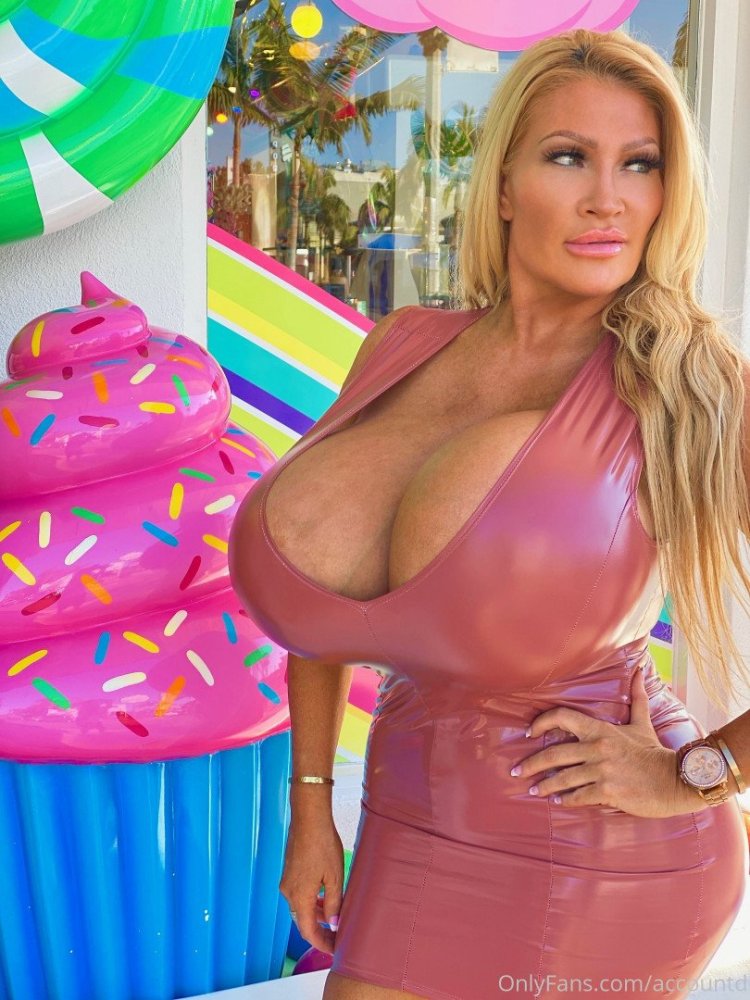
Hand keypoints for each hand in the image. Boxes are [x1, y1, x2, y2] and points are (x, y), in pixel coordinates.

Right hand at [279, 814, 343, 954]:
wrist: (308, 818)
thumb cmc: (323, 844)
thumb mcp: (334, 877)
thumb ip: (334, 903)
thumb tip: (334, 924)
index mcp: (300, 897)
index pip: (308, 931)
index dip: (321, 943)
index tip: (334, 949)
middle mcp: (289, 892)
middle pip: (303, 921)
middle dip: (319, 931)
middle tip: (337, 936)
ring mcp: (287, 882)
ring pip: (301, 907)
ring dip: (316, 915)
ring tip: (335, 916)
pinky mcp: (289, 872)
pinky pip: (299, 895)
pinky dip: (312, 901)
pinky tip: (325, 897)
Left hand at [511, 666, 709, 818]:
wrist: (676, 780)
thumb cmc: (654, 752)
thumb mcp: (642, 723)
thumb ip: (637, 697)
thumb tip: (640, 670)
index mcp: (601, 729)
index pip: (563, 717)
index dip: (542, 722)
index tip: (530, 733)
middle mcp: (598, 748)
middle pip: (555, 754)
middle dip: (532, 763)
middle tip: (518, 770)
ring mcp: (602, 771)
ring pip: (564, 779)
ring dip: (545, 785)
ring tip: (534, 789)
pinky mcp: (608, 792)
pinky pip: (579, 796)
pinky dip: (566, 800)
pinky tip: (557, 801)